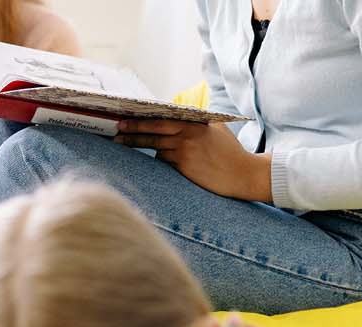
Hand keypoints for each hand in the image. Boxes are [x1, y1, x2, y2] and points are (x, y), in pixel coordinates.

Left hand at [114, 120, 272, 202]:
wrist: (243, 174)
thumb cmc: (231, 152)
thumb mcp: (217, 129)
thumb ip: (198, 123)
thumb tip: (178, 116)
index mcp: (195, 123)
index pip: (162, 118)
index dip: (143, 118)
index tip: (126, 117)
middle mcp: (188, 135)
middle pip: (153, 131)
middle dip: (132, 131)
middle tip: (117, 130)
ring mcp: (185, 151)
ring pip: (156, 147)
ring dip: (143, 146)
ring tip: (123, 143)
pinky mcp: (184, 167)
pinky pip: (164, 161)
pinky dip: (161, 159)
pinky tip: (161, 159)